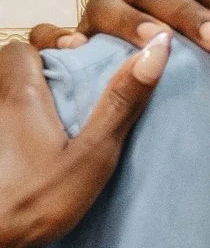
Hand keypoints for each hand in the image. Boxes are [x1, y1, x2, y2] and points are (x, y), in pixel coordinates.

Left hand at [0, 32, 169, 247]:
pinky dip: (15, 124)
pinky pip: (3, 123)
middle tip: (68, 94)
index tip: (77, 62)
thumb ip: (122, 102)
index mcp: (20, 95)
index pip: (22, 48)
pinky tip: (30, 150)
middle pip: (9, 68)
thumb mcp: (93, 153)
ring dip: (25, 100)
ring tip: (54, 123)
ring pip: (3, 95)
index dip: (49, 48)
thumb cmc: (37, 200)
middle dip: (37, 72)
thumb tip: (156, 50)